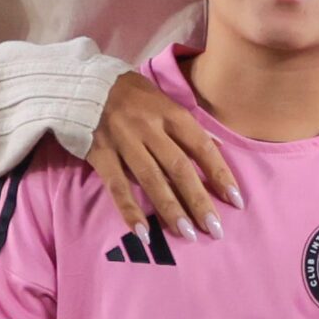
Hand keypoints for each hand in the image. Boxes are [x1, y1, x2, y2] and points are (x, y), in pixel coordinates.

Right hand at [87, 69, 240, 241]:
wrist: (82, 84)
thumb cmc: (132, 95)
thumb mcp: (164, 101)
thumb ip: (187, 128)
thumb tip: (219, 149)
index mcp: (170, 113)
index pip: (201, 146)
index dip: (220, 174)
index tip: (235, 200)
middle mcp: (149, 127)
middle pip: (179, 168)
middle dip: (199, 200)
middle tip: (215, 229)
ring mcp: (123, 141)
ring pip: (151, 179)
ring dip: (171, 209)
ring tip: (188, 234)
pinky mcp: (100, 154)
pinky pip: (117, 186)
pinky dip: (130, 210)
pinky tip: (143, 232)